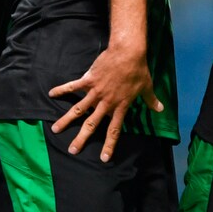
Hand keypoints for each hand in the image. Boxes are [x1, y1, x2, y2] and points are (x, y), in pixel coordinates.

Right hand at [48, 45, 162, 161]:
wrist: (128, 53)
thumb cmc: (138, 70)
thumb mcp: (147, 86)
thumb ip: (151, 100)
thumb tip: (161, 109)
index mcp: (120, 106)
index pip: (114, 129)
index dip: (109, 144)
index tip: (104, 158)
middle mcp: (106, 102)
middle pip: (92, 124)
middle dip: (81, 138)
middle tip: (72, 151)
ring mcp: (96, 92)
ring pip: (79, 109)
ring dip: (66, 120)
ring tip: (55, 129)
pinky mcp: (89, 80)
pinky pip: (73, 86)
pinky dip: (62, 90)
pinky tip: (51, 93)